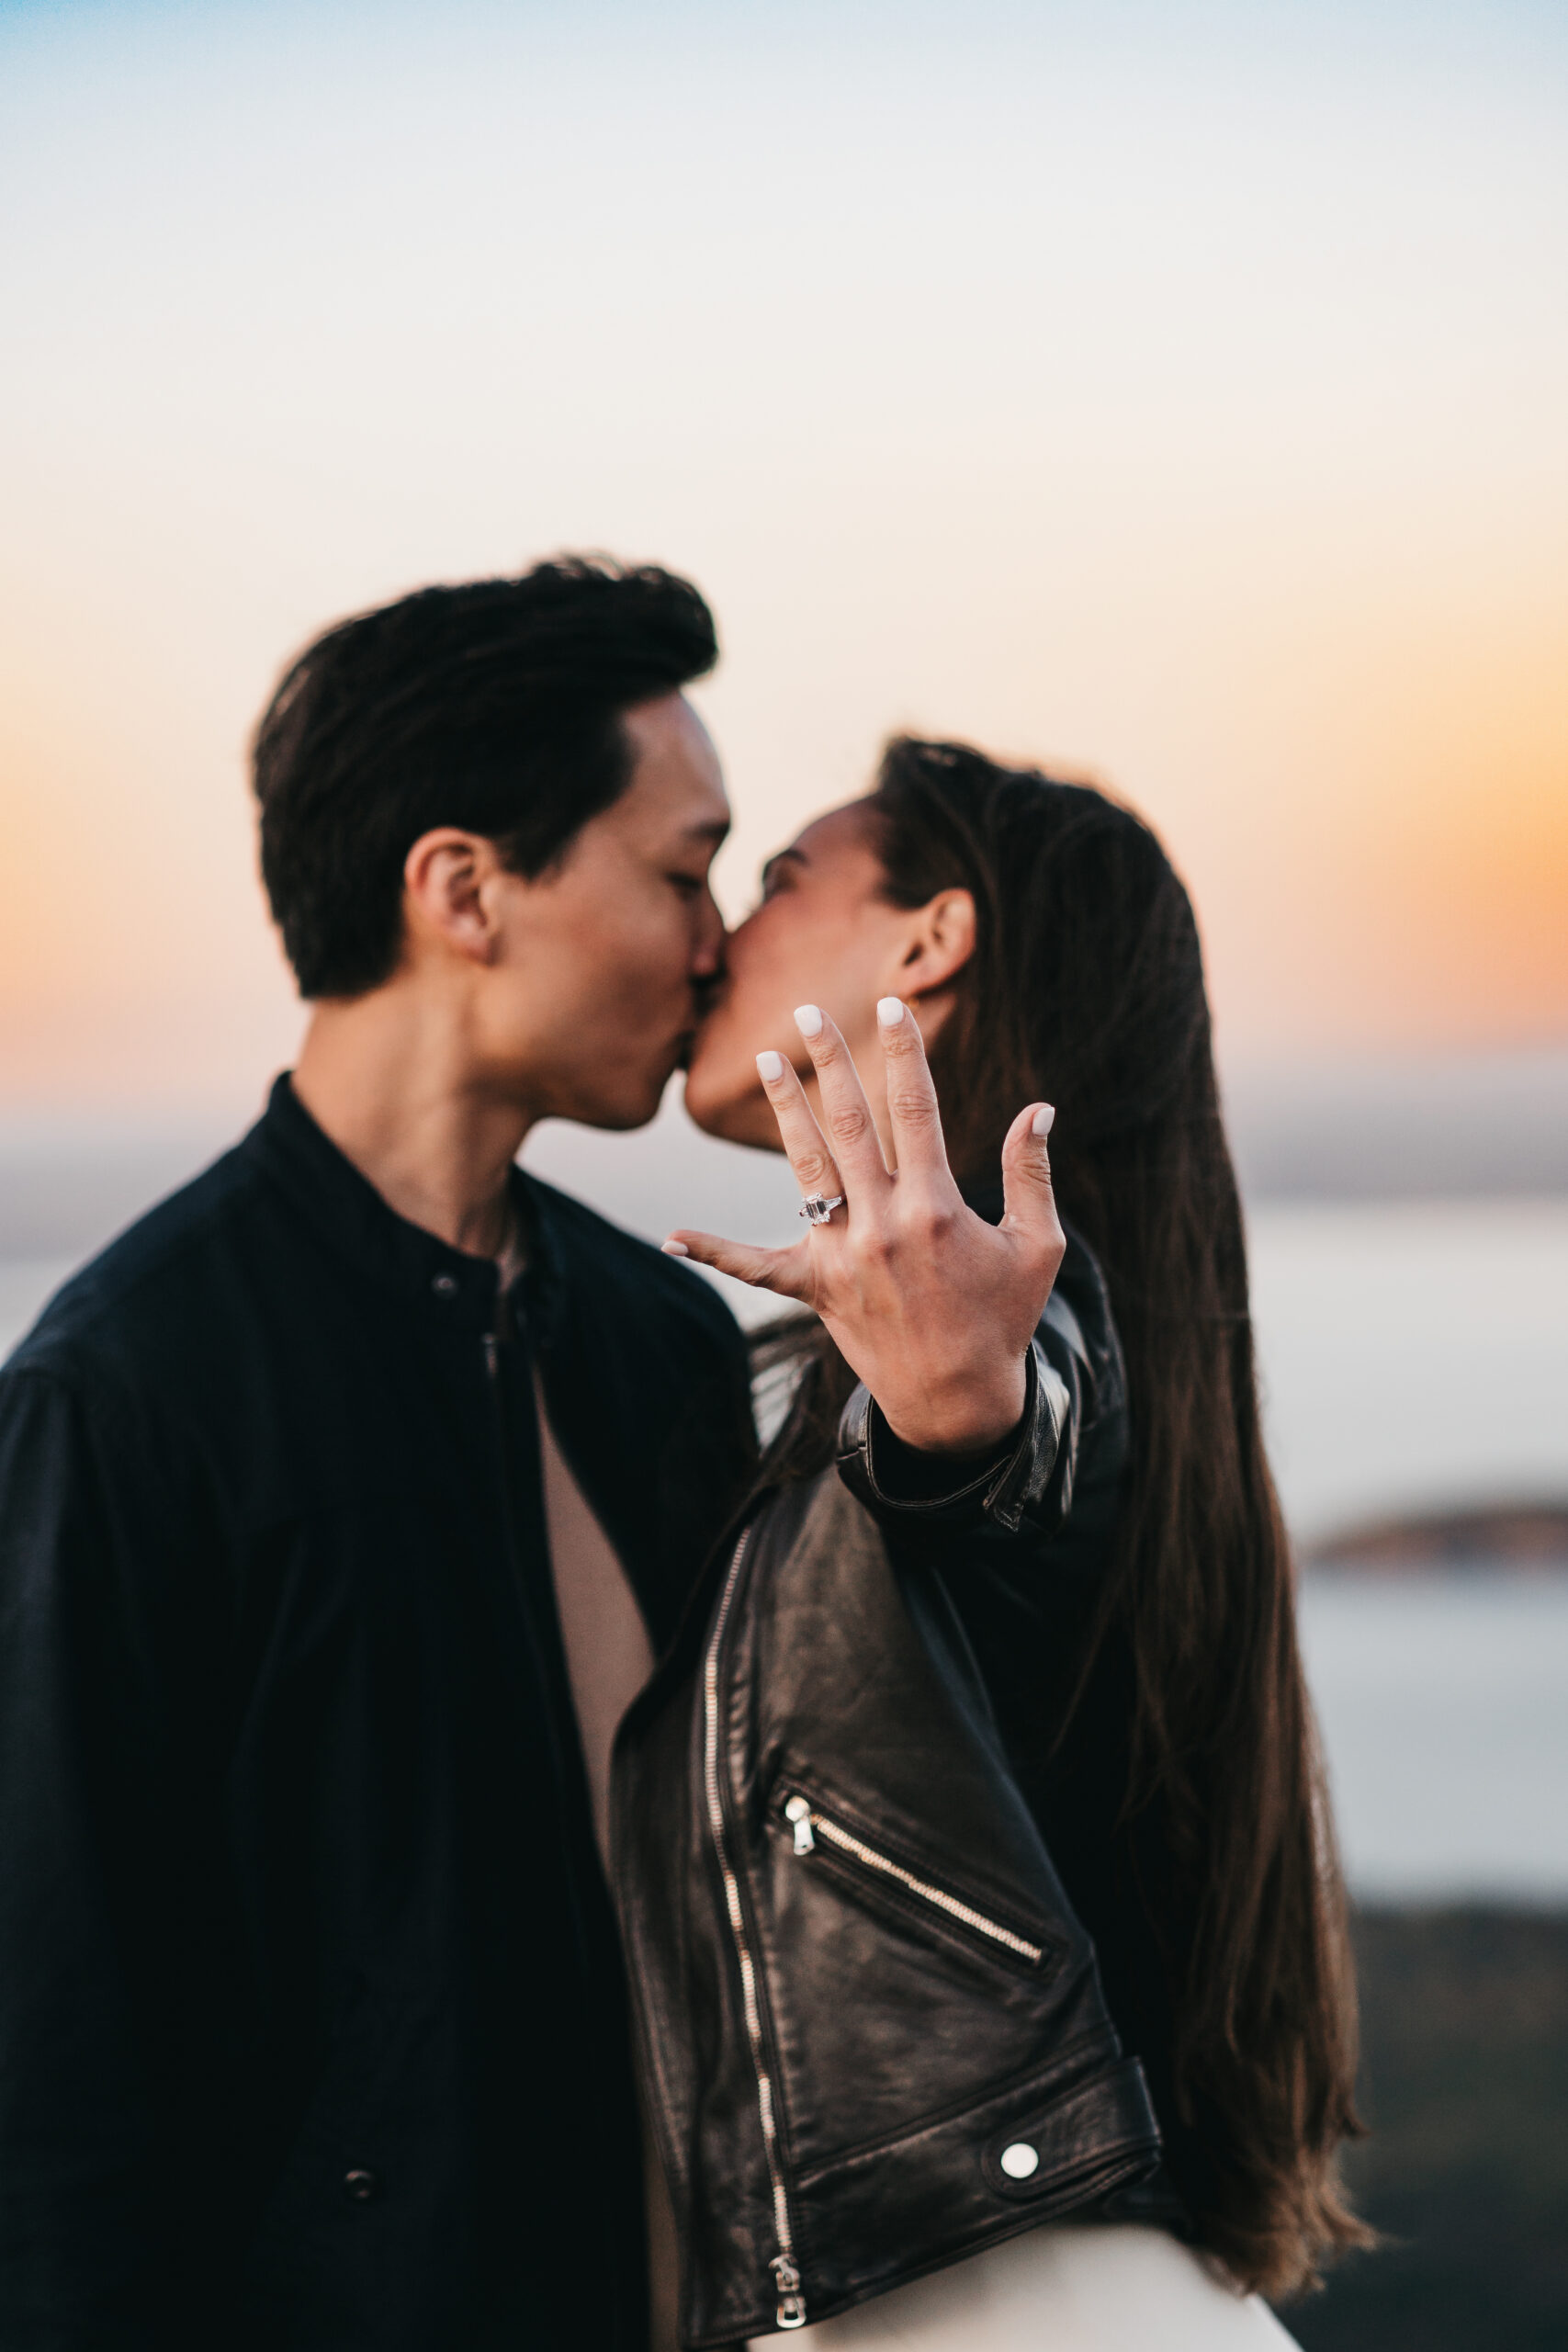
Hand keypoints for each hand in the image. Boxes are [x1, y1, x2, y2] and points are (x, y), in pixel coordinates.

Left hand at [665, 998, 1064, 1454]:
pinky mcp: (816, 1289)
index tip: (892, 1005)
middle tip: (807, 1012)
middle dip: (828, 1061)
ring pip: (806, 1168)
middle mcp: (884, 1224)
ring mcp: (844, 1256)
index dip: (904, 1053)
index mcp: (938, 1207)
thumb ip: (1032, 1174)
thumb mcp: (1039, 1247)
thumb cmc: (1003, 1318)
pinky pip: (758, 1268)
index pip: (915, 1110)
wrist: (959, 1402)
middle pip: (849, 1123)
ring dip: (784, 1110)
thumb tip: (1039, 1108)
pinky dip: (716, 1253)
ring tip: (767, 1060)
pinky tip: (673, 1237)